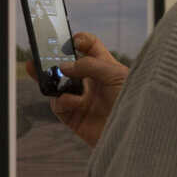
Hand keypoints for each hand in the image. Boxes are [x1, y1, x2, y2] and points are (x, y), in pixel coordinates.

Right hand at [49, 32, 129, 147]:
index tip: (72, 41)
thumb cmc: (136, 102)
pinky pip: (59, 106)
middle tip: (40, 53)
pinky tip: (72, 101)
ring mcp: (82, 100)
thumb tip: (63, 66)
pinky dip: (61, 101)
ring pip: (58, 86)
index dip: (80, 41)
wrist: (137, 135)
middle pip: (67, 65)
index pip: (90, 48)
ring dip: (51, 80)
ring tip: (48, 76)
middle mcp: (91, 82)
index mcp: (105, 67)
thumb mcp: (117, 75)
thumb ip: (90, 66)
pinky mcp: (75, 118)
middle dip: (52, 59)